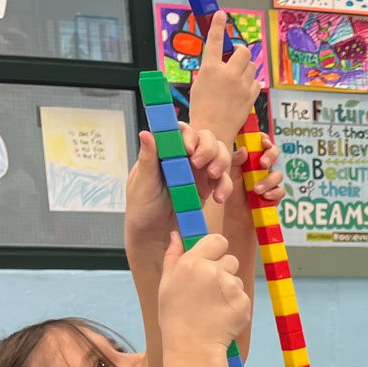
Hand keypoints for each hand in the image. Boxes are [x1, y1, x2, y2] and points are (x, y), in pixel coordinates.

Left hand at [125, 124, 233, 251]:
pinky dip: (225, 186)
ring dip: (221, 162)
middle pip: (205, 138)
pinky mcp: (208, 187)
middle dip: (208, 148)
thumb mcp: (142, 184)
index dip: (188, 134)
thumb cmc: (142, 208)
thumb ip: (148, 159)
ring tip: (214, 176)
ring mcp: (198, 171)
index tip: (188, 149)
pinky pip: (224, 180)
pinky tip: (218, 198)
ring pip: (219, 154)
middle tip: (202, 166)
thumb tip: (146, 133)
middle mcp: (183, 156)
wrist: (156, 235)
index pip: (180, 131)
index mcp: (165, 150)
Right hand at [159, 232, 249, 352]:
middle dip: (223, 270)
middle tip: (209, 290)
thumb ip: (173, 256)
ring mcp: (231, 287)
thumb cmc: (175, 315)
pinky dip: (235, 305)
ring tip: (212, 306)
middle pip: (231, 259)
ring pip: (237, 279)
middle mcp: (214, 271)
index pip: (217, 240)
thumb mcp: (167, 283)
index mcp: (193, 263)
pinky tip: (221, 316)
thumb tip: (175, 234)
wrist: (192, 346)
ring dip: (229, 289)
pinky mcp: (244, 303)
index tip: (211, 260)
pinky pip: (243, 297)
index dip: (216, 249)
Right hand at [188, 11, 262, 142]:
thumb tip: (223, 58)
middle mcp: (227, 74)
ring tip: (236, 75)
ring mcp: (241, 85)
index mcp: (209, 69)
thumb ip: (212, 68)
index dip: (217, 25)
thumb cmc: (201, 107)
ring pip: (251, 65)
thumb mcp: (199, 82)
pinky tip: (243, 87)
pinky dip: (251, 82)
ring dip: (245, 66)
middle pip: (243, 51)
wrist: (211, 130)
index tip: (221, 14)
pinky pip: (256, 81)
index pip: (213, 40)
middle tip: (234, 54)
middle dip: (239, 50)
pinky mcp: (250, 96)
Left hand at [223, 136, 284, 226]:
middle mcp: (264, 167)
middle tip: (263, 164)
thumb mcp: (231, 175)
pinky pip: (280, 191)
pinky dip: (273, 193)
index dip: (265, 139)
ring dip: (268, 181)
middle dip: (271, 156)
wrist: (237, 213)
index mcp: (253, 158)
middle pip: (275, 153)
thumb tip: (244, 149)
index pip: (262, 143)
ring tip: (256, 190)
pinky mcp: (276, 194)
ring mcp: (271, 180)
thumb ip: (236, 161)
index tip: (263, 142)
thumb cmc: (234, 191)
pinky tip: (265, 196)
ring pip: (277, 174)